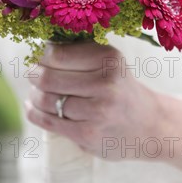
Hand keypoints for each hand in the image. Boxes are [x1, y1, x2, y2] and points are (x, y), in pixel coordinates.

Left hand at [25, 41, 162, 159]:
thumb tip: (42, 48)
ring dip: (34, 95)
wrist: (149, 124)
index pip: (57, 55)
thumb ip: (80, 53)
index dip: (41, 56)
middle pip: (48, 78)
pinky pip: (50, 122)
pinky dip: (35, 113)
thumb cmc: (120, 88)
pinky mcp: (89, 134)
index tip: (38, 57)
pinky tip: (32, 107)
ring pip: (47, 100)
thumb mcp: (110, 62)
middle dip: (33, 75)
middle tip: (31, 74)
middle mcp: (105, 83)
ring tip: (35, 92)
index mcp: (108, 58)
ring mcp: (97, 111)